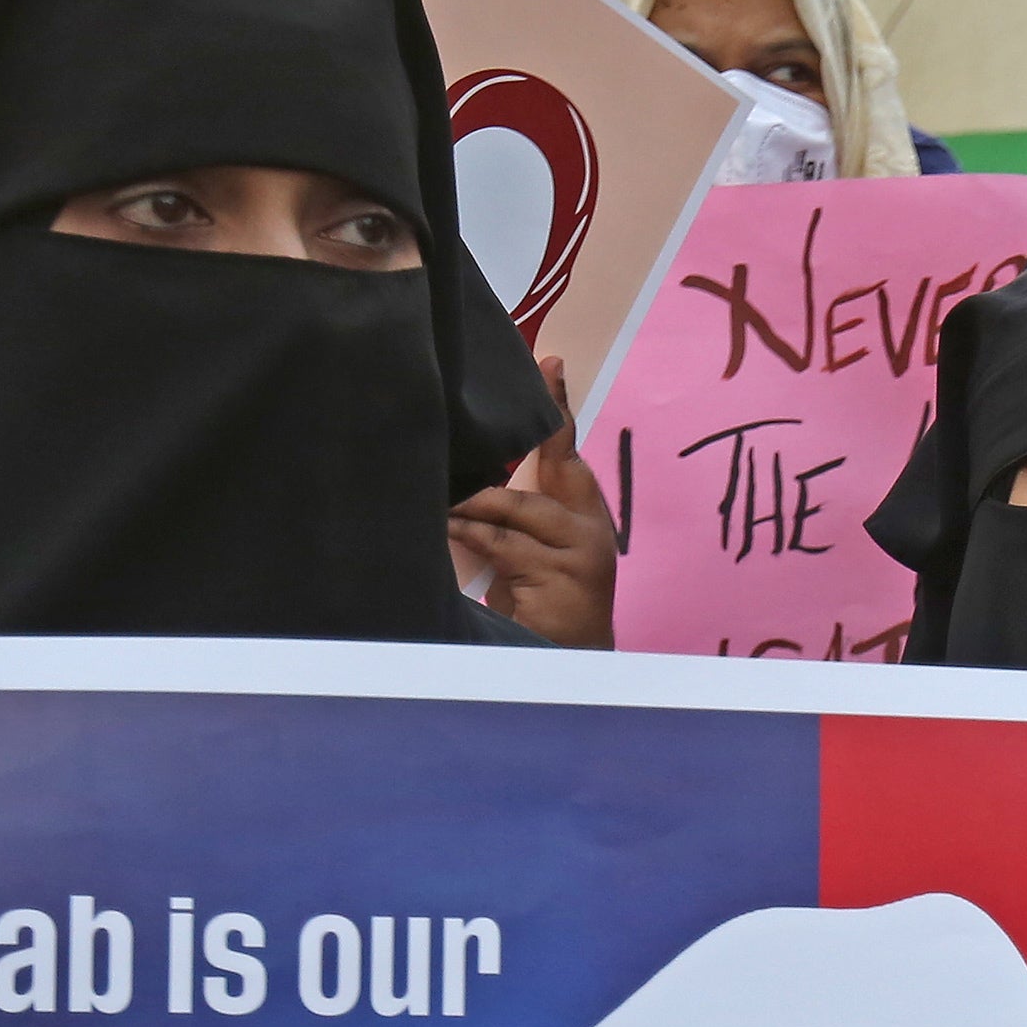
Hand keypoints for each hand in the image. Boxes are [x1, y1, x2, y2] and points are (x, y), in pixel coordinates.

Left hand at [451, 354, 619, 648]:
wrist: (566, 665)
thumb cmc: (538, 604)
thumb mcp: (523, 551)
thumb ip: (509, 514)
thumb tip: (459, 473)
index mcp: (582, 515)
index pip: (567, 451)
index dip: (557, 407)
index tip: (550, 361)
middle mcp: (590, 528)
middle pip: (554, 466)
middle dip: (524, 433)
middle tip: (477, 409)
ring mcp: (582, 554)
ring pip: (520, 508)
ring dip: (473, 502)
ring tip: (436, 497)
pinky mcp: (564, 579)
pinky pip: (506, 545)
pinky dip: (471, 534)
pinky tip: (445, 528)